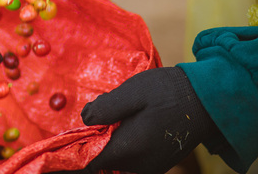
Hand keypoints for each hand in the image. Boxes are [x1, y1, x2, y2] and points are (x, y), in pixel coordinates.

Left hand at [54, 67, 220, 173]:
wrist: (208, 100)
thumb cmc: (169, 91)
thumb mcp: (133, 91)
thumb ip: (106, 108)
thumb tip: (84, 121)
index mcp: (128, 148)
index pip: (88, 165)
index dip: (68, 163)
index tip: (48, 163)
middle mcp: (139, 164)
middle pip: (101, 169)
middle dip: (83, 160)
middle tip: (62, 152)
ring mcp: (150, 166)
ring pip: (115, 167)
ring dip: (99, 157)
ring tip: (83, 144)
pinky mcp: (158, 163)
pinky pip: (128, 164)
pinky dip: (114, 156)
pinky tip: (110, 137)